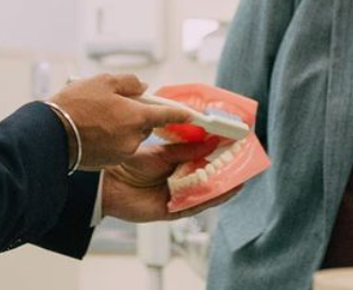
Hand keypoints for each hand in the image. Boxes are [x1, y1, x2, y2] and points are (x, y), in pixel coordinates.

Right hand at [47, 74, 191, 168]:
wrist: (51, 134)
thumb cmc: (75, 106)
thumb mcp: (103, 81)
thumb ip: (129, 82)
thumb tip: (142, 87)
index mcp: (136, 116)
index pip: (167, 114)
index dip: (180, 114)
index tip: (192, 115)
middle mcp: (133, 137)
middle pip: (145, 123)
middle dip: (135, 114)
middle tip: (114, 103)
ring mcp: (121, 151)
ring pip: (130, 135)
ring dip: (121, 125)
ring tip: (97, 116)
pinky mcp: (108, 160)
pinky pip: (117, 146)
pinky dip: (111, 138)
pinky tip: (92, 130)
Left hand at [101, 140, 241, 221]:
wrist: (108, 183)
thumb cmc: (129, 164)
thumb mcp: (162, 153)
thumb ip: (185, 149)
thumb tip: (211, 141)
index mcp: (175, 163)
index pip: (201, 157)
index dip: (217, 152)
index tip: (234, 144)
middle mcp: (178, 180)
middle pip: (207, 176)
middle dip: (225, 169)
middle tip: (244, 160)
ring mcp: (176, 196)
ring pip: (205, 192)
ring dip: (224, 185)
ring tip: (242, 177)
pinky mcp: (172, 211)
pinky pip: (196, 206)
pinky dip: (212, 199)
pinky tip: (226, 191)